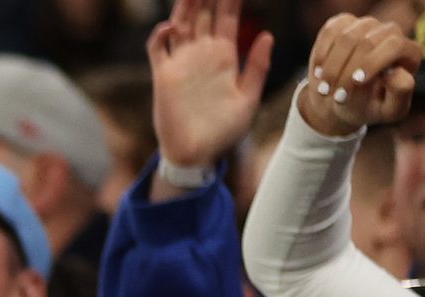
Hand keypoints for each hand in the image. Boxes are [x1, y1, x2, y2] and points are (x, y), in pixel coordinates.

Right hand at [148, 0, 273, 178]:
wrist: (196, 155)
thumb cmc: (224, 132)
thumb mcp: (248, 99)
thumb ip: (256, 67)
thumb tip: (267, 34)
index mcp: (224, 56)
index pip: (227, 17)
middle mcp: (201, 54)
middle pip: (203, 13)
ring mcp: (181, 63)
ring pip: (180, 24)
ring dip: (184, 5)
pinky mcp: (163, 76)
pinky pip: (157, 48)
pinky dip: (160, 34)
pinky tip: (170, 27)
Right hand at [296, 14, 421, 138]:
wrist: (340, 100)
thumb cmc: (368, 107)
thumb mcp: (388, 110)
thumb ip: (400, 93)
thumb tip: (393, 72)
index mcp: (408, 53)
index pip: (394, 45)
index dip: (373, 62)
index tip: (355, 82)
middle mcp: (390, 33)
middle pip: (367, 41)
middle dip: (347, 70)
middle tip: (335, 96)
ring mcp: (367, 26)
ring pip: (347, 36)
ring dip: (331, 66)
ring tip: (325, 88)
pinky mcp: (345, 24)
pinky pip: (331, 31)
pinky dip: (321, 54)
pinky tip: (319, 72)